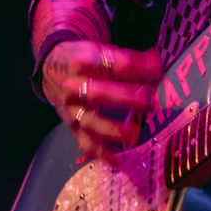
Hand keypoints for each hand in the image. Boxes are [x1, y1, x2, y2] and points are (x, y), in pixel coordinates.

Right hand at [40, 39, 161, 160]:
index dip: (137, 68)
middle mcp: (74, 87)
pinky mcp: (73, 127)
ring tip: (134, 134)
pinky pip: (85, 143)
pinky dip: (101, 153)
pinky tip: (117, 159)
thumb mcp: (102, 51)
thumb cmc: (85, 61)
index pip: (112, 66)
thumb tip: (156, 62)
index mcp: (83, 63)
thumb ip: (129, 59)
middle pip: (99, 94)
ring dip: (113, 129)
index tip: (157, 71)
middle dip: (125, 98)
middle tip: (149, 102)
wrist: (53, 70)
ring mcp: (72, 110)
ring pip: (91, 121)